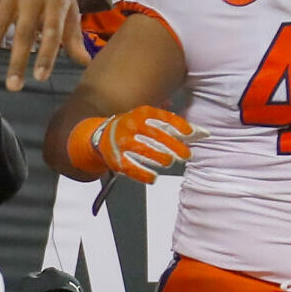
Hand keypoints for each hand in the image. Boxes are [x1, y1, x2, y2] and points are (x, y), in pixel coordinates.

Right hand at [85, 106, 205, 183]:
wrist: (100, 137)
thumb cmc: (129, 127)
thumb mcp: (144, 117)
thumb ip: (165, 120)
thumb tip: (190, 126)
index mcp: (140, 113)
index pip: (162, 116)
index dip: (178, 124)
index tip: (189, 132)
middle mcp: (131, 125)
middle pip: (156, 135)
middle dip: (174, 146)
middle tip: (185, 154)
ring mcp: (122, 142)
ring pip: (144, 150)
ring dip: (160, 158)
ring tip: (169, 163)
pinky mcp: (116, 159)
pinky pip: (131, 168)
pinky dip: (144, 174)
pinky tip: (154, 177)